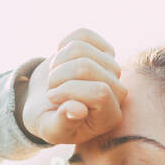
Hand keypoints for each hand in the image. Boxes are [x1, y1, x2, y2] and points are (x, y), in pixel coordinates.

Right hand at [21, 27, 127, 145]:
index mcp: (109, 117)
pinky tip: (61, 61)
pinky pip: (83, 35)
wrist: (47, 104)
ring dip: (58, 61)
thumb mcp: (50, 129)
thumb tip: (78, 110)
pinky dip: (63, 45)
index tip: (51, 97)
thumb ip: (63, 124)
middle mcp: (117, 93)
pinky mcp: (104, 49)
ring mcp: (112, 68)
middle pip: (87, 67)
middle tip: (50, 88)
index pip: (99, 93)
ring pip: (81, 48)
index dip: (69, 90)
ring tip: (54, 77)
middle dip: (59, 75)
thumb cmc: (51, 120)